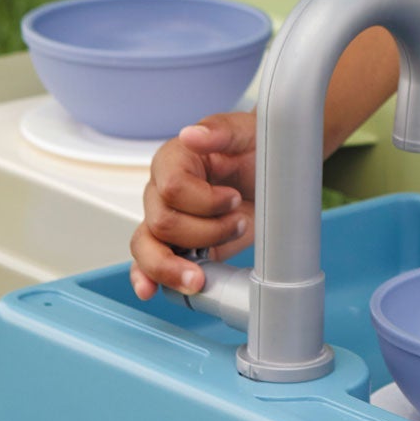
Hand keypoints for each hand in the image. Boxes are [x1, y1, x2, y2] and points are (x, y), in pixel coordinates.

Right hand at [129, 111, 256, 300]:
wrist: (273, 170)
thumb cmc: (255, 147)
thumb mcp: (247, 130)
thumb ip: (220, 131)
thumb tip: (192, 134)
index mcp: (174, 159)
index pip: (172, 188)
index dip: (206, 201)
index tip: (234, 198)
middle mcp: (162, 192)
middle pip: (162, 223)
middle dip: (206, 231)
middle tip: (238, 221)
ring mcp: (166, 220)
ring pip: (146, 248)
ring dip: (175, 266)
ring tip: (201, 276)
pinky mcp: (176, 245)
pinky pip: (147, 264)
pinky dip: (148, 278)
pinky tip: (152, 290)